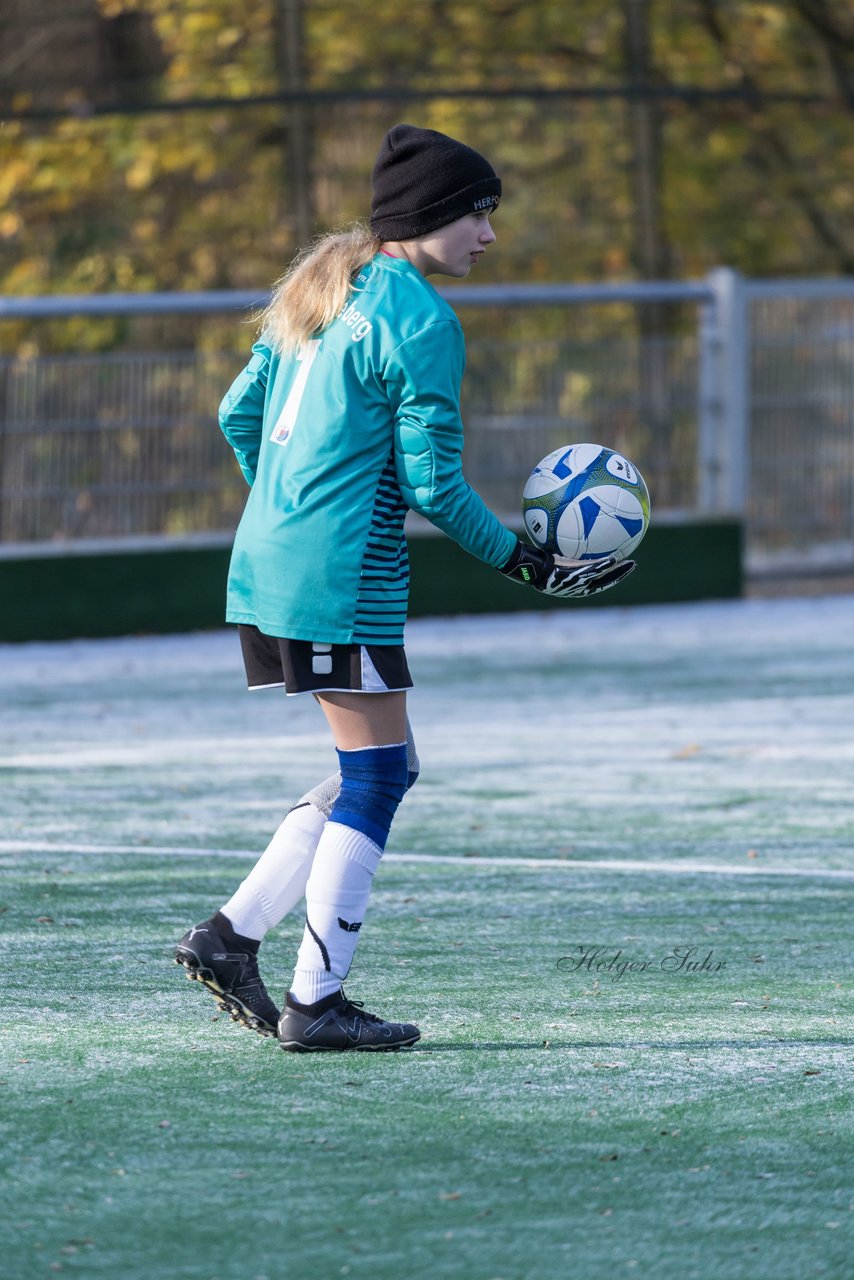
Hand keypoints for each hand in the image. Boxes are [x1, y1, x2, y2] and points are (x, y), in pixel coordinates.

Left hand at [500, 540, 635, 598]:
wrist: (524, 565)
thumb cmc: (532, 558)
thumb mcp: (550, 552)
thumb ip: (563, 545)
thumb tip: (567, 528)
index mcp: (572, 583)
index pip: (595, 582)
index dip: (608, 577)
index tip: (620, 567)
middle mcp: (574, 587)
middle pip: (602, 583)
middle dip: (618, 576)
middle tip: (632, 566)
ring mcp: (574, 583)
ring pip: (601, 579)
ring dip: (616, 573)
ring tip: (630, 564)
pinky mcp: (571, 576)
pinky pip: (592, 571)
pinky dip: (604, 566)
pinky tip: (615, 559)